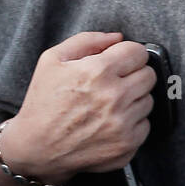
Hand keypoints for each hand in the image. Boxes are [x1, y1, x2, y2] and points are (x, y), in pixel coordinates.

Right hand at [0, 32, 156, 184]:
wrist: (35, 148)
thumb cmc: (43, 102)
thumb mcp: (53, 59)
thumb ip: (87, 40)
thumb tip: (117, 37)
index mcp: (97, 71)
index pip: (138, 52)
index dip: (128, 54)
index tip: (120, 62)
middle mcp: (114, 97)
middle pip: (149, 75)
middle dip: (133, 75)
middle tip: (114, 83)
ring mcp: (122, 123)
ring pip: (148, 100)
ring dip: (133, 100)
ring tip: (109, 105)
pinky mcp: (127, 145)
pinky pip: (145, 124)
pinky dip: (132, 123)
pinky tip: (110, 123)